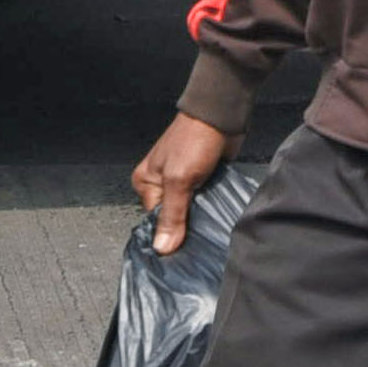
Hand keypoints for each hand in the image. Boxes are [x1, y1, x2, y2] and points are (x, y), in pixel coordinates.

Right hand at [134, 112, 233, 254]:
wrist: (221, 114)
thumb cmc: (195, 139)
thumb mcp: (179, 179)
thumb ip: (172, 215)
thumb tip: (162, 247)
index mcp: (146, 182)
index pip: (154, 221)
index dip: (168, 235)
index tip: (181, 252)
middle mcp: (161, 183)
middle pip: (171, 217)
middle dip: (184, 228)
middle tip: (198, 240)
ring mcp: (182, 181)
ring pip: (189, 211)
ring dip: (199, 218)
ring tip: (208, 229)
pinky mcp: (202, 179)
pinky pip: (203, 201)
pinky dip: (209, 208)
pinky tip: (217, 215)